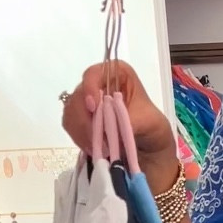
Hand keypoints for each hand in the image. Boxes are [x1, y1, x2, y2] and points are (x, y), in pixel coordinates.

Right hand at [61, 60, 175, 165]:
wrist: (150, 151)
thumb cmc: (153, 129)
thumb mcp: (150, 123)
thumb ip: (130, 120)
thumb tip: (110, 125)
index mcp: (119, 75)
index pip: (96, 72)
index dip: (90, 86)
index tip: (94, 106)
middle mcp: (100, 85)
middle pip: (79, 94)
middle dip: (86, 119)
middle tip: (97, 139)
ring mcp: (87, 102)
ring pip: (71, 111)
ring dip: (82, 131)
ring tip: (99, 148)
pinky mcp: (80, 120)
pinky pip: (70, 124)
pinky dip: (79, 138)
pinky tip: (93, 148)